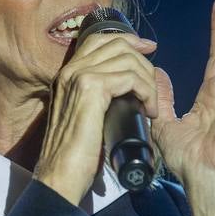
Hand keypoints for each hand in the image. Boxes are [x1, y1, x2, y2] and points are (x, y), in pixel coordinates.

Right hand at [35, 32, 159, 205]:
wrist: (60, 175)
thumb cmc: (74, 155)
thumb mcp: (85, 117)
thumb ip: (96, 99)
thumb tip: (125, 90)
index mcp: (67, 75)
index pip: (100, 39)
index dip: (128, 40)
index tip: (148, 49)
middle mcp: (70, 70)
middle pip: (117, 44)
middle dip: (143, 61)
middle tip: (154, 86)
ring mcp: (79, 76)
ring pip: (127, 59)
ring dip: (148, 80)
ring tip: (150, 104)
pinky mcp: (90, 88)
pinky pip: (130, 77)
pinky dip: (146, 91)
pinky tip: (147, 110)